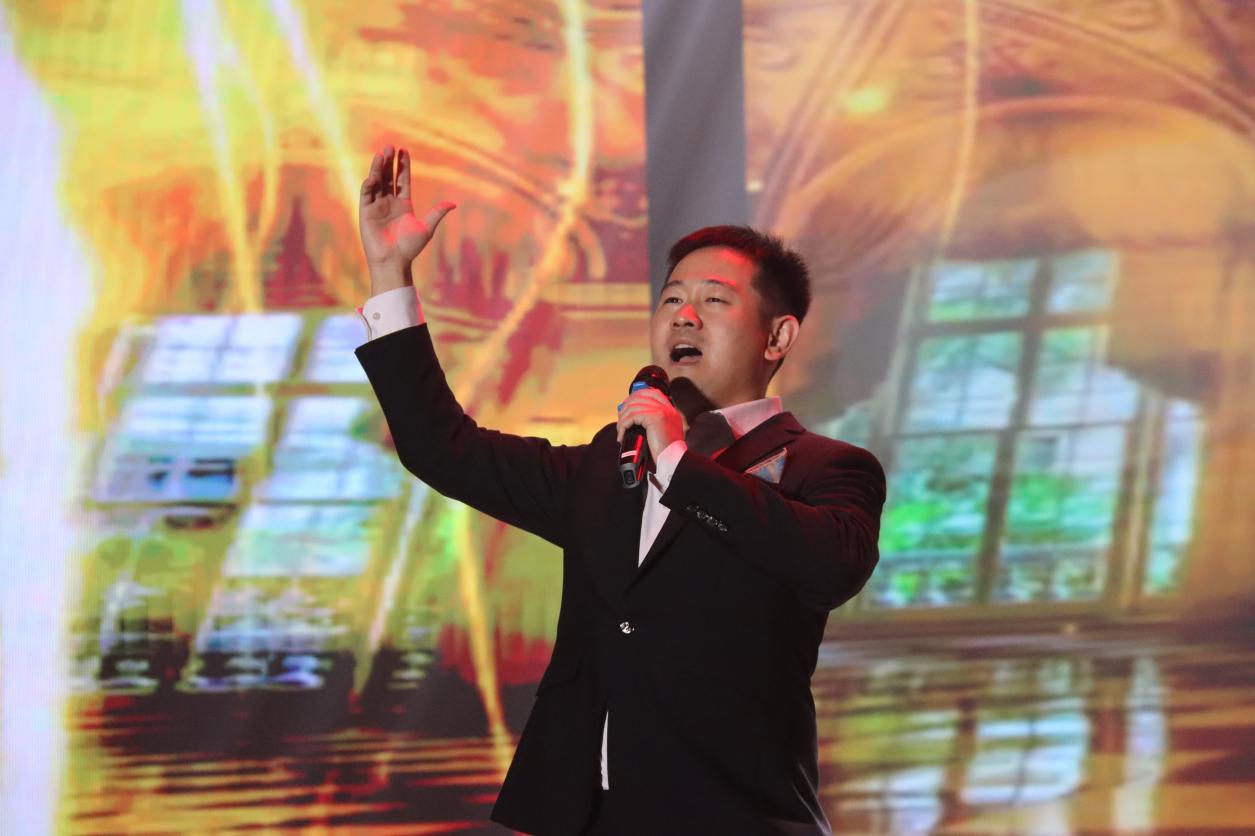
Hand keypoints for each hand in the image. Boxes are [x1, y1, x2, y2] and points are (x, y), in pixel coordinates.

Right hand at [359, 145, 454, 293]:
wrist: (394, 261)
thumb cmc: (410, 248)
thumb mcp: (426, 228)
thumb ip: (437, 213)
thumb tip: (453, 203)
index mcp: (403, 204)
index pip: (402, 180)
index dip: (402, 165)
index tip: (403, 150)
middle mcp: (389, 202)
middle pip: (388, 177)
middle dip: (389, 162)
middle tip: (390, 146)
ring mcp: (377, 206)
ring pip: (376, 182)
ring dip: (378, 168)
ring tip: (382, 153)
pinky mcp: (366, 212)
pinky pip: (366, 194)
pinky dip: (369, 183)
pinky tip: (373, 175)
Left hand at [616, 388, 683, 461]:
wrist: (673, 459)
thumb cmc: (667, 452)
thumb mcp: (665, 434)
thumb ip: (656, 425)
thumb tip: (636, 422)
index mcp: (671, 411)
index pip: (654, 393)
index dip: (638, 396)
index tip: (627, 406)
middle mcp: (667, 408)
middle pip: (641, 396)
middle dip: (626, 406)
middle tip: (620, 419)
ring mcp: (661, 411)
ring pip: (634, 406)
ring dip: (622, 419)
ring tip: (620, 430)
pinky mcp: (654, 417)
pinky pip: (632, 416)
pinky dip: (623, 425)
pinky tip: (622, 435)